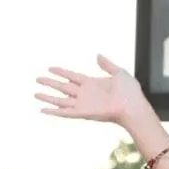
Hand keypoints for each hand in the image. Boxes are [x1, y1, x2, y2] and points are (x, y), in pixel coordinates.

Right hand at [35, 55, 150, 125]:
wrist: (133, 107)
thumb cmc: (130, 92)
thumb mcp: (120, 73)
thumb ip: (107, 64)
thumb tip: (98, 55)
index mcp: (92, 83)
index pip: (72, 76)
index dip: (61, 72)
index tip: (51, 68)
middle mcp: (85, 93)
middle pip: (63, 87)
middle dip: (50, 83)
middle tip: (38, 78)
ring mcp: (83, 103)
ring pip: (60, 100)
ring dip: (48, 97)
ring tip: (35, 93)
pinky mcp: (83, 113)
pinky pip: (65, 113)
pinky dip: (54, 111)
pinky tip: (43, 110)